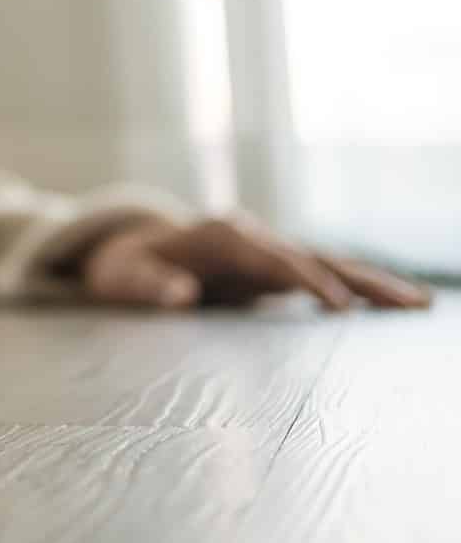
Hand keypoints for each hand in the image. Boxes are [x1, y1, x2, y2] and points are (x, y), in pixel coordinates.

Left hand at [82, 215, 431, 311]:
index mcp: (222, 236)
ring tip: (420, 305)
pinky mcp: (277, 267)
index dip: (305, 280)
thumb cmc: (123, 268)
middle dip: (361, 279)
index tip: (337, 305)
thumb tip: (179, 294)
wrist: (129, 249)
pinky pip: (327, 275)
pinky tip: (396, 305)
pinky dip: (361, 288)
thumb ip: (146, 285)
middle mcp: (253, 237)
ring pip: (331, 264)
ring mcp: (269, 249)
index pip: (273, 259)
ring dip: (374, 283)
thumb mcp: (122, 278)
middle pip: (315, 257)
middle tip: (409, 304)